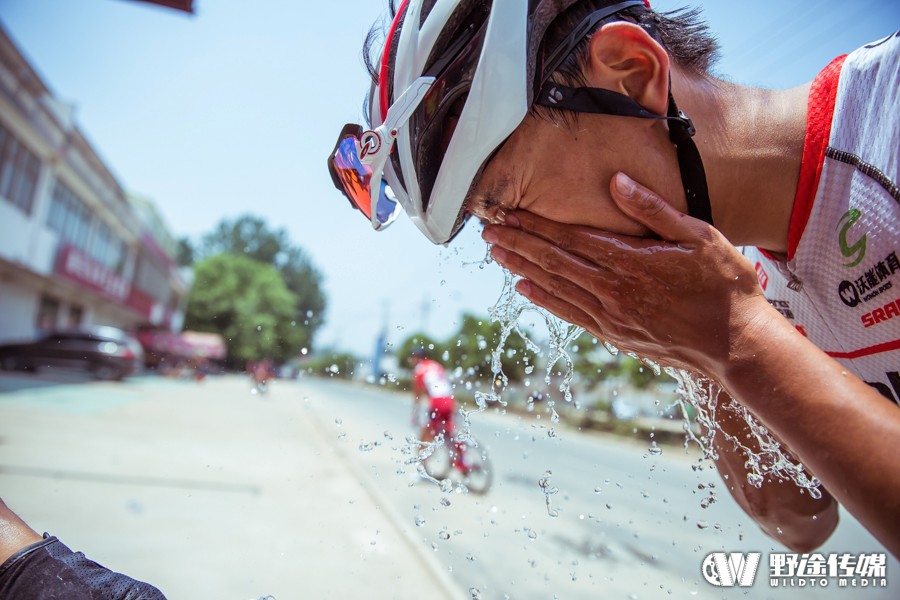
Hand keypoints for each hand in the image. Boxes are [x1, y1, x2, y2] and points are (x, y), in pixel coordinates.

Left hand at [481, 173, 771, 376]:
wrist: (737, 345)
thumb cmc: (725, 287)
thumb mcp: (700, 237)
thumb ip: (654, 210)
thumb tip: (616, 182)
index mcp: (633, 262)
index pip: (572, 237)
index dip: (537, 224)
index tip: (510, 212)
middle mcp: (615, 290)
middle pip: (555, 261)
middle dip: (519, 242)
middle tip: (489, 229)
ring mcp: (612, 316)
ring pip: (557, 286)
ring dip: (523, 267)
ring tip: (497, 252)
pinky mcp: (615, 335)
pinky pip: (570, 314)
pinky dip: (544, 299)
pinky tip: (525, 288)